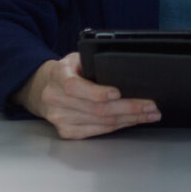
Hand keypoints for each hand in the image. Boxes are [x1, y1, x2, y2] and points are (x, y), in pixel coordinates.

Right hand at [20, 53, 158, 139]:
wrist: (41, 89)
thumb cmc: (65, 71)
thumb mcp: (75, 59)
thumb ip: (91, 63)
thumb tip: (122, 69)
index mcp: (57, 76)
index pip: (75, 87)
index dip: (97, 92)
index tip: (118, 93)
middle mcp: (56, 100)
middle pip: (96, 109)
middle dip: (128, 108)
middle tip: (150, 106)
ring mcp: (60, 119)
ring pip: (100, 122)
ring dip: (129, 119)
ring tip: (149, 114)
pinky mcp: (67, 132)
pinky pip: (97, 131)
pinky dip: (118, 127)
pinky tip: (132, 121)